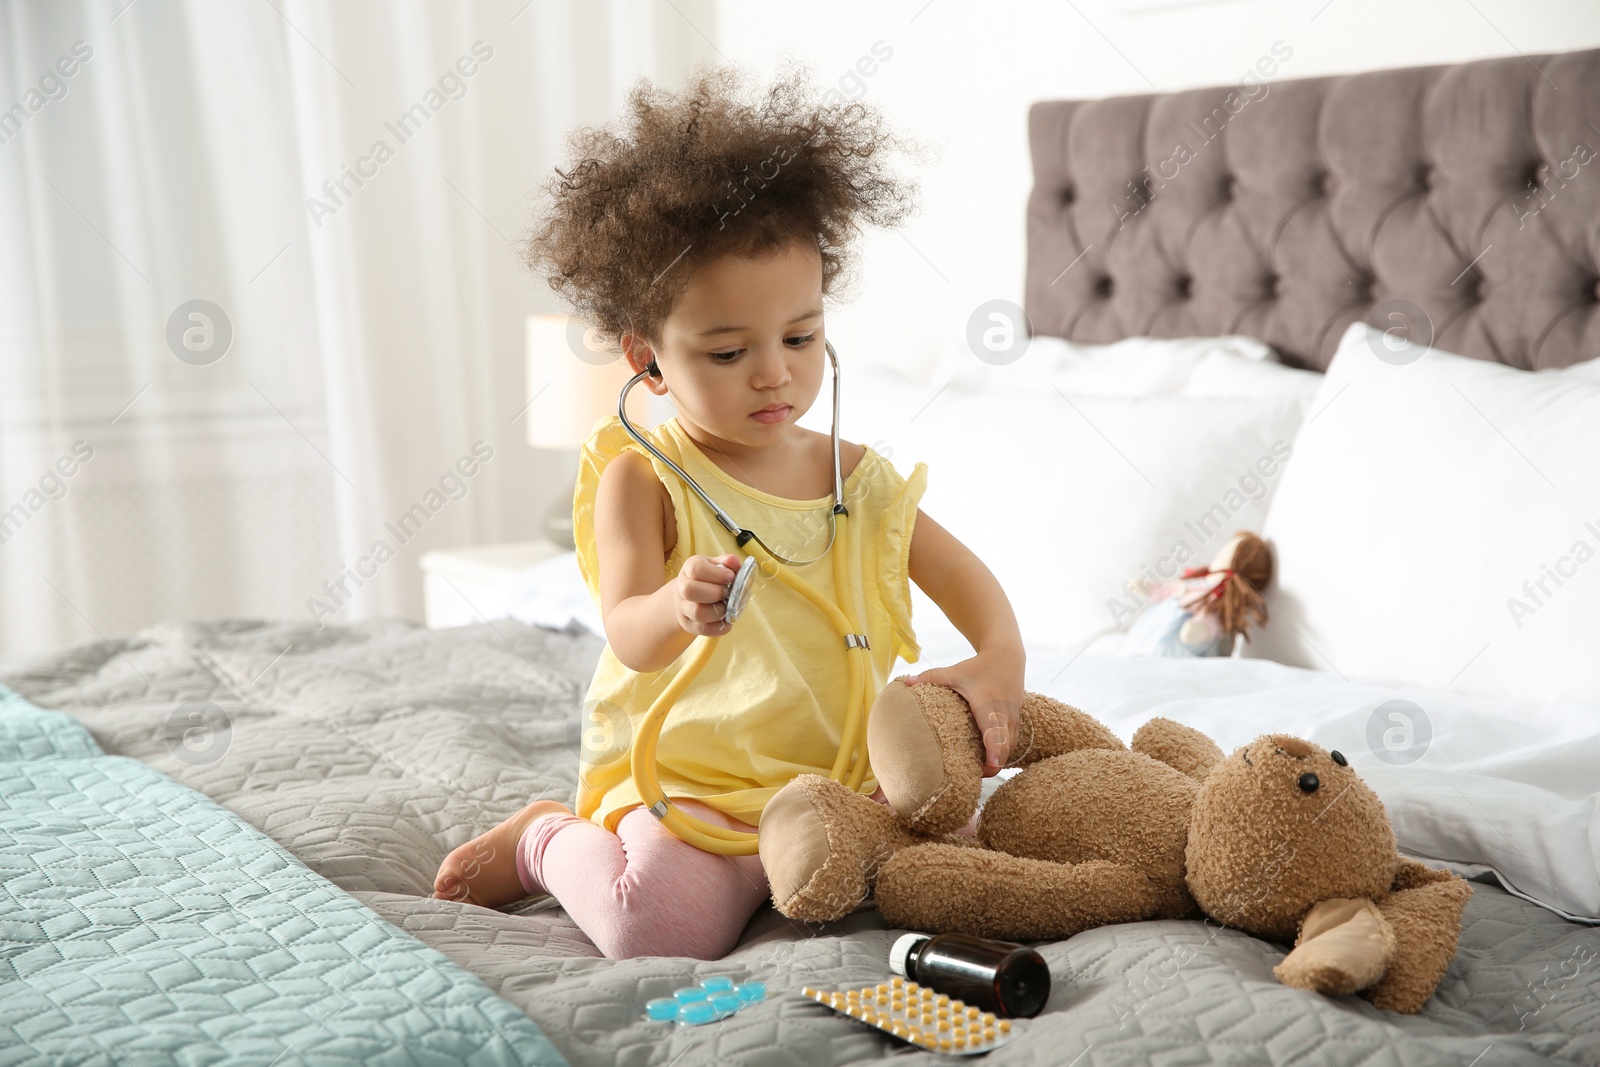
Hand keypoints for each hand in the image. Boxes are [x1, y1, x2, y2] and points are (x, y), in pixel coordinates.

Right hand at [673, 553, 742, 636]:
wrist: (689, 596)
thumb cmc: (708, 578)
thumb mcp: (716, 565)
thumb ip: (727, 562)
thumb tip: (735, 562)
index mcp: (689, 569)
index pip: (696, 569)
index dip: (716, 574)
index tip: (731, 577)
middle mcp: (682, 587)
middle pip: (690, 591)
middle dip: (714, 593)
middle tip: (727, 593)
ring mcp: (683, 608)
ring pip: (696, 613)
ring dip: (717, 611)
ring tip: (728, 607)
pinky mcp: (689, 624)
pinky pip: (702, 629)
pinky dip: (719, 628)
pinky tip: (727, 621)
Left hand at [903, 651, 1023, 775]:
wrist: (1006, 656)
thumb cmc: (978, 666)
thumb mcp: (954, 672)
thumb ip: (931, 677)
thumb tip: (905, 681)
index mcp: (988, 705)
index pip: (996, 734)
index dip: (994, 753)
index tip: (987, 766)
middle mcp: (1004, 714)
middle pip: (1005, 747)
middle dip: (994, 764)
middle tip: (976, 775)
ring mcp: (1013, 718)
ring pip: (1011, 747)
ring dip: (998, 760)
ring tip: (980, 771)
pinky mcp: (1016, 720)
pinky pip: (1013, 742)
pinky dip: (1004, 752)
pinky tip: (989, 759)